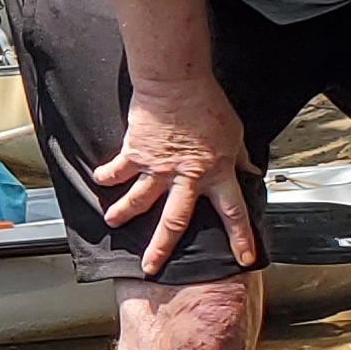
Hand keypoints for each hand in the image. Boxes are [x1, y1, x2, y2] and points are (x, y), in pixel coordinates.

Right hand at [92, 81, 258, 277]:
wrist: (176, 82)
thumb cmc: (206, 104)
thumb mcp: (233, 132)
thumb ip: (239, 156)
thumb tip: (250, 170)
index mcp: (216, 172)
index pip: (234, 212)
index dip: (241, 237)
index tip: (244, 258)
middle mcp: (187, 176)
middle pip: (175, 221)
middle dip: (162, 247)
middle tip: (150, 267)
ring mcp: (158, 167)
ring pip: (139, 200)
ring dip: (124, 214)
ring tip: (112, 221)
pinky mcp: (136, 152)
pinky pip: (118, 170)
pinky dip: (107, 176)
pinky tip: (100, 181)